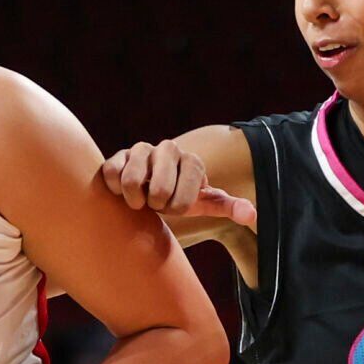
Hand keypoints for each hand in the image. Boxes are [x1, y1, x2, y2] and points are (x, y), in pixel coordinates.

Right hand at [101, 141, 255, 227]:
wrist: (153, 189)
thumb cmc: (181, 197)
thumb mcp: (206, 204)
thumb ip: (229, 207)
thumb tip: (252, 215)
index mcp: (193, 161)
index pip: (184, 198)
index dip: (177, 211)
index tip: (176, 207)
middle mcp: (168, 149)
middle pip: (159, 190)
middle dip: (157, 206)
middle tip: (157, 204)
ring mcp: (142, 150)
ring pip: (132, 181)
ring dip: (135, 200)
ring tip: (140, 200)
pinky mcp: (118, 155)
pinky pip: (111, 174)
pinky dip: (114, 190)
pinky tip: (123, 192)